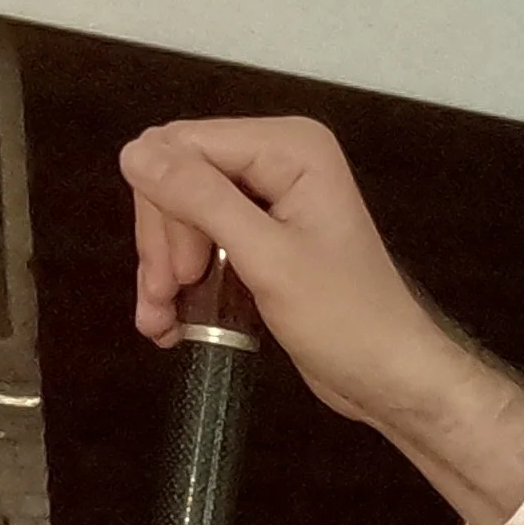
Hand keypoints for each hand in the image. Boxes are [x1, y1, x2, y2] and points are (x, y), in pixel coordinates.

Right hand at [119, 115, 523, 524]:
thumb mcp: (268, 258)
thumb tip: (133, 152)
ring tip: (161, 323)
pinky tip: (172, 323)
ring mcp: (269, 198)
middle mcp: (279, 159)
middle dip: (164, 245)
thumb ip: (202, 200)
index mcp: (290, 147)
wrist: (390, 378)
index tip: (171, 273)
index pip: (184, 146)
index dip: (163, 206)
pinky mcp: (262, 237)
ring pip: (181, 214)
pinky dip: (182, 281)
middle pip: (178, 179)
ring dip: (164, 270)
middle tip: (164, 301)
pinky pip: (201, 241)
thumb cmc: (345, 321)